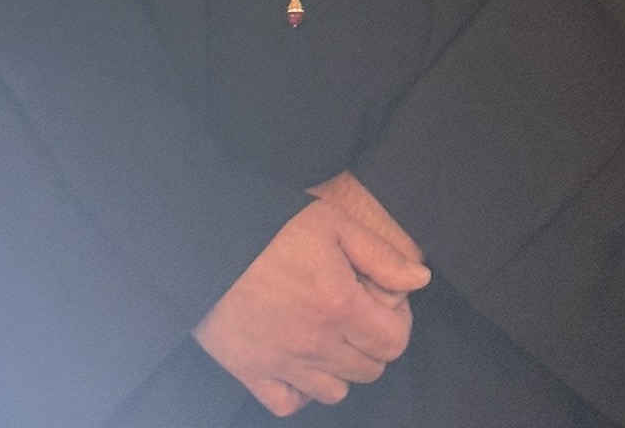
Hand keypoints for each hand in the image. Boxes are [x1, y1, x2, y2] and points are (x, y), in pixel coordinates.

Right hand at [192, 197, 430, 415]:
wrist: (205, 240)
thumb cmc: (271, 227)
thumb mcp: (332, 222)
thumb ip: (380, 255)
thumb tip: (419, 281)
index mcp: (340, 307)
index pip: (394, 342)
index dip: (398, 321)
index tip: (382, 298)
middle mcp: (316, 344)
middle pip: (369, 370)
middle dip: (372, 341)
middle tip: (355, 309)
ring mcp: (283, 364)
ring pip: (335, 391)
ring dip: (341, 366)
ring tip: (328, 332)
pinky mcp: (251, 371)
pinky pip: (289, 403)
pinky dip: (300, 390)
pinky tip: (298, 360)